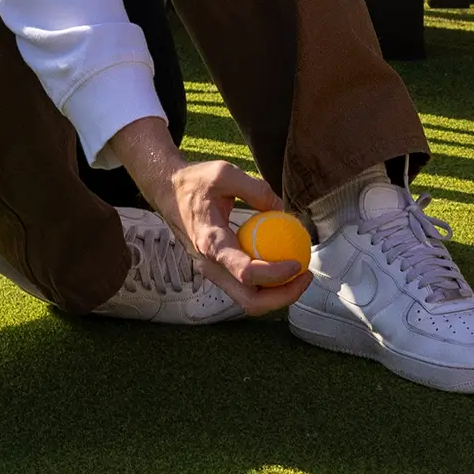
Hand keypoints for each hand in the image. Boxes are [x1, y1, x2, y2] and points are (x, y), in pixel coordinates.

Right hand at [107, 116, 312, 314]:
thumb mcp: (224, 173)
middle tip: (306, 276)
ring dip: (278, 293)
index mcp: (211, 244)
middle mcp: (211, 266)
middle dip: (283, 297)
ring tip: (300, 272)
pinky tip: (285, 263)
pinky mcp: (218, 270)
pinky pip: (246, 286)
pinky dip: (268, 282)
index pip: (246, 272)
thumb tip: (280, 209)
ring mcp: (213, 272)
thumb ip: (255, 189)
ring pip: (249, 299)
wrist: (167, 192)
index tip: (298, 263)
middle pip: (250, 301)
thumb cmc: (195, 182)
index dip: (276, 274)